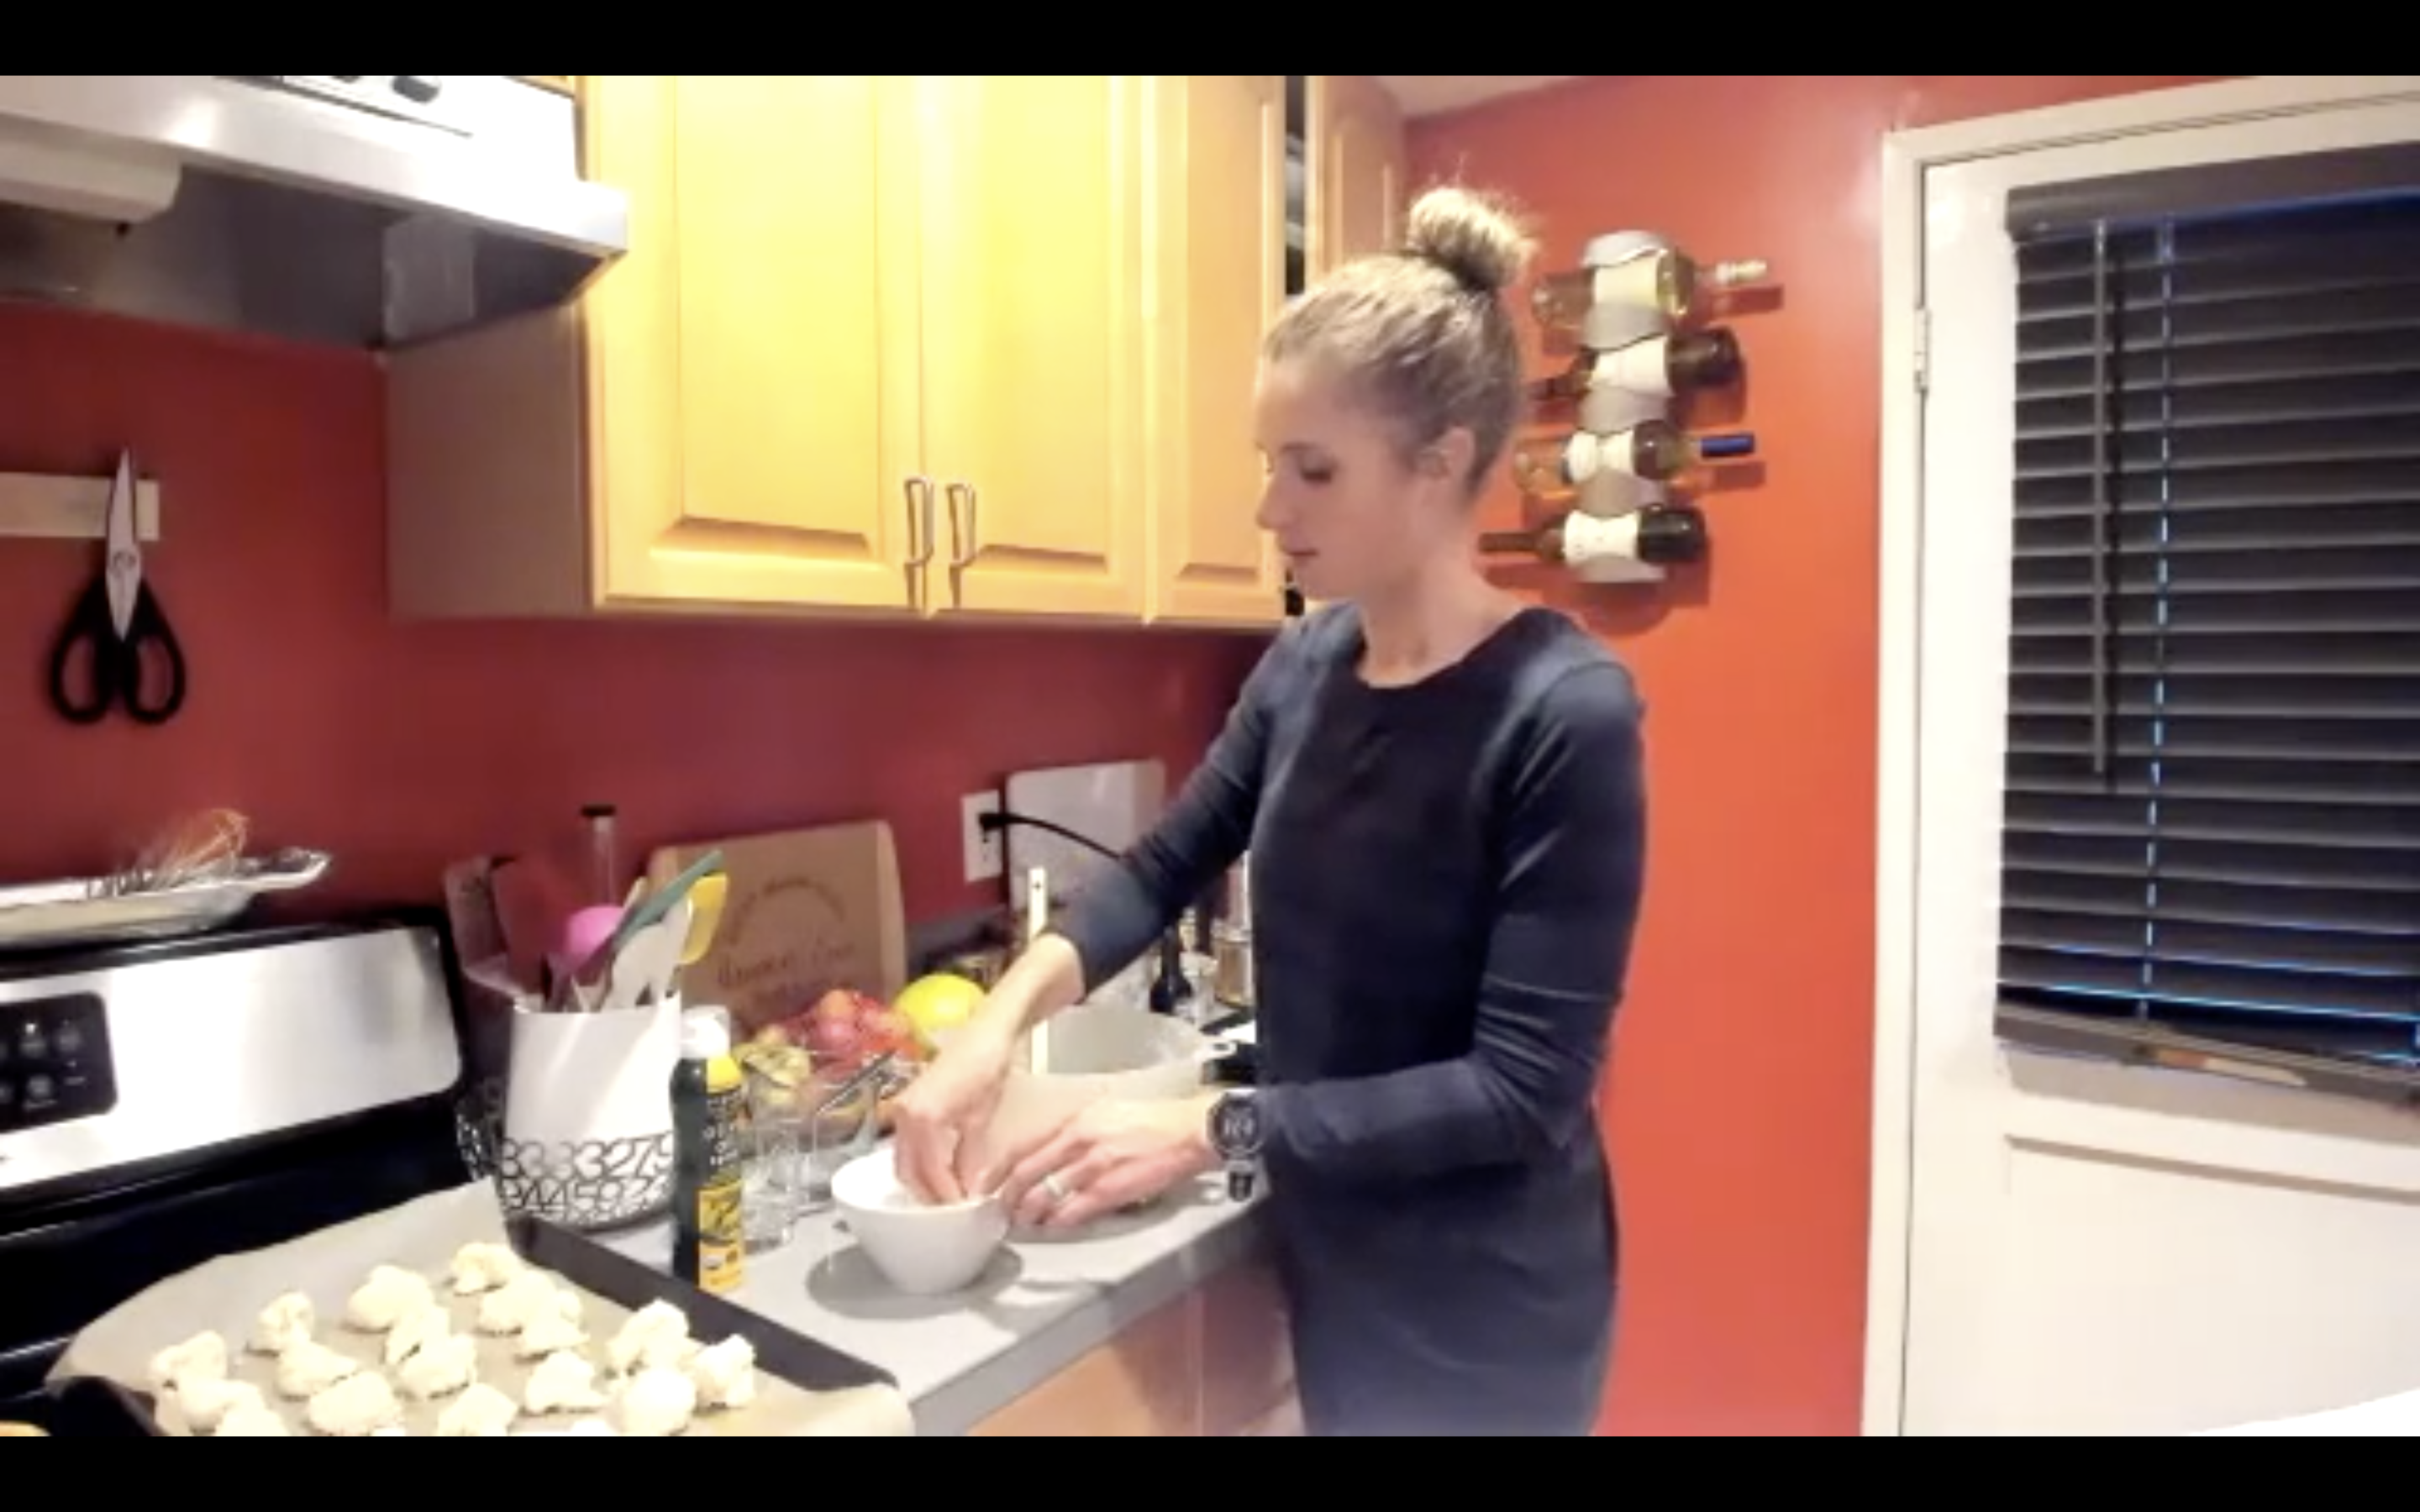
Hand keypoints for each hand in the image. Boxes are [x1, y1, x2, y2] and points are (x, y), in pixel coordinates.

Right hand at [891, 1020, 1017, 1203]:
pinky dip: (919, 1161)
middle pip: (908, 1170)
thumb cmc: (986, 1069)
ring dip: (921, 1180)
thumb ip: (970, 1158)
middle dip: (928, 1194)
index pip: (930, 1172)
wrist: (985, 1034)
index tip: (961, 1210)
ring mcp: (902, 1109)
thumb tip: (968, 1191)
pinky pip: (906, 1144)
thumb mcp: (980, 1119)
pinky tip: (939, 1170)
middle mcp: (904, 1116)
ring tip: (947, 1194)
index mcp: (922, 1119)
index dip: (945, 1195)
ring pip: (904, 1159)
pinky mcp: (907, 1105)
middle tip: (951, 1210)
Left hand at [989, 1094, 1219, 1229]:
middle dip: (1008, 1196)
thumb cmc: (1152, 1121)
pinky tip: (1054, 1227)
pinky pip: (1073, 1212)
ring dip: (1029, 1213)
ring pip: (1044, 1195)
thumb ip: (1076, 1131)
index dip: (1000, 1169)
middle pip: (1027, 1172)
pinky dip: (1059, 1222)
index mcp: (1075, 1120)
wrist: (1189, 1131)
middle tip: (999, 1210)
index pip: (1023, 1145)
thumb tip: (1052, 1153)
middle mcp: (1077, 1140)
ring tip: (1024, 1222)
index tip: (987, 1183)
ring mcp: (1092, 1166)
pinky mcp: (1110, 1190)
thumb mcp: (1105, 1111)